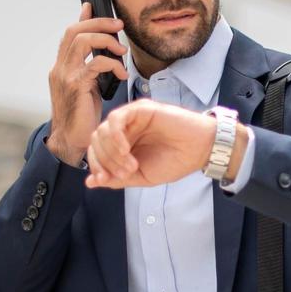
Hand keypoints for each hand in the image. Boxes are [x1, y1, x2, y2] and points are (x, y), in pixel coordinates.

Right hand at [46, 2, 126, 166]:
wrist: (70, 141)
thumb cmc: (82, 115)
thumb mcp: (87, 86)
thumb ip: (91, 66)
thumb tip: (101, 50)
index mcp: (61, 66)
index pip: (70, 34)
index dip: (83, 18)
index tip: (93, 6)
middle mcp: (60, 68)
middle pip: (75, 31)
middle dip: (100, 23)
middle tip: (119, 26)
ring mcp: (65, 76)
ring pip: (83, 41)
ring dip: (107, 41)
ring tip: (121, 53)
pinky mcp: (76, 86)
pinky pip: (96, 63)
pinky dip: (113, 65)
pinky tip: (122, 75)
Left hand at [84, 100, 247, 189]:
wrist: (199, 150)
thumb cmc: (175, 161)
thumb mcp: (141, 177)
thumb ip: (116, 179)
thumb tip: (90, 182)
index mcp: (123, 145)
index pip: (97, 152)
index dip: (96, 166)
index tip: (106, 179)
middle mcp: (125, 130)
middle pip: (96, 141)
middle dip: (106, 162)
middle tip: (125, 173)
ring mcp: (132, 119)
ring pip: (103, 130)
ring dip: (111, 152)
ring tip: (130, 165)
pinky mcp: (141, 109)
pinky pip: (116, 119)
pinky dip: (115, 136)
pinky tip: (125, 150)